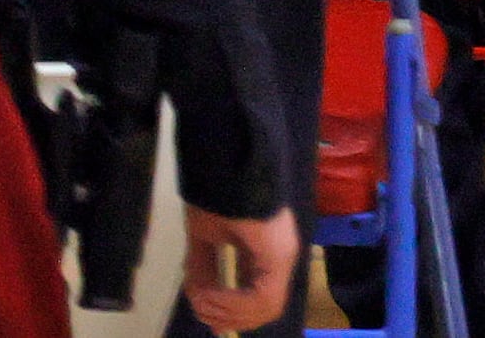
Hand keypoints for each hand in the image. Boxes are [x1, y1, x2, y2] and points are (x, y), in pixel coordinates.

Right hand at [182, 206, 296, 331]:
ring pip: (264, 308)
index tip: (206, 315)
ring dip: (228, 312)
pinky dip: (233, 303)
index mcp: (268, 254)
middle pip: (264, 311)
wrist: (226, 165)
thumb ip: (206, 271)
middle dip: (229, 317)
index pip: (261, 301)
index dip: (232, 314)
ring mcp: (283, 255)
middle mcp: (281, 257)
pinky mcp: (278, 252)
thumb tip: (201, 301)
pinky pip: (262, 296)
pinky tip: (211, 294)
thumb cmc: (219, 195)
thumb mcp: (207, 240)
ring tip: (203, 301)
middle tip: (202, 311)